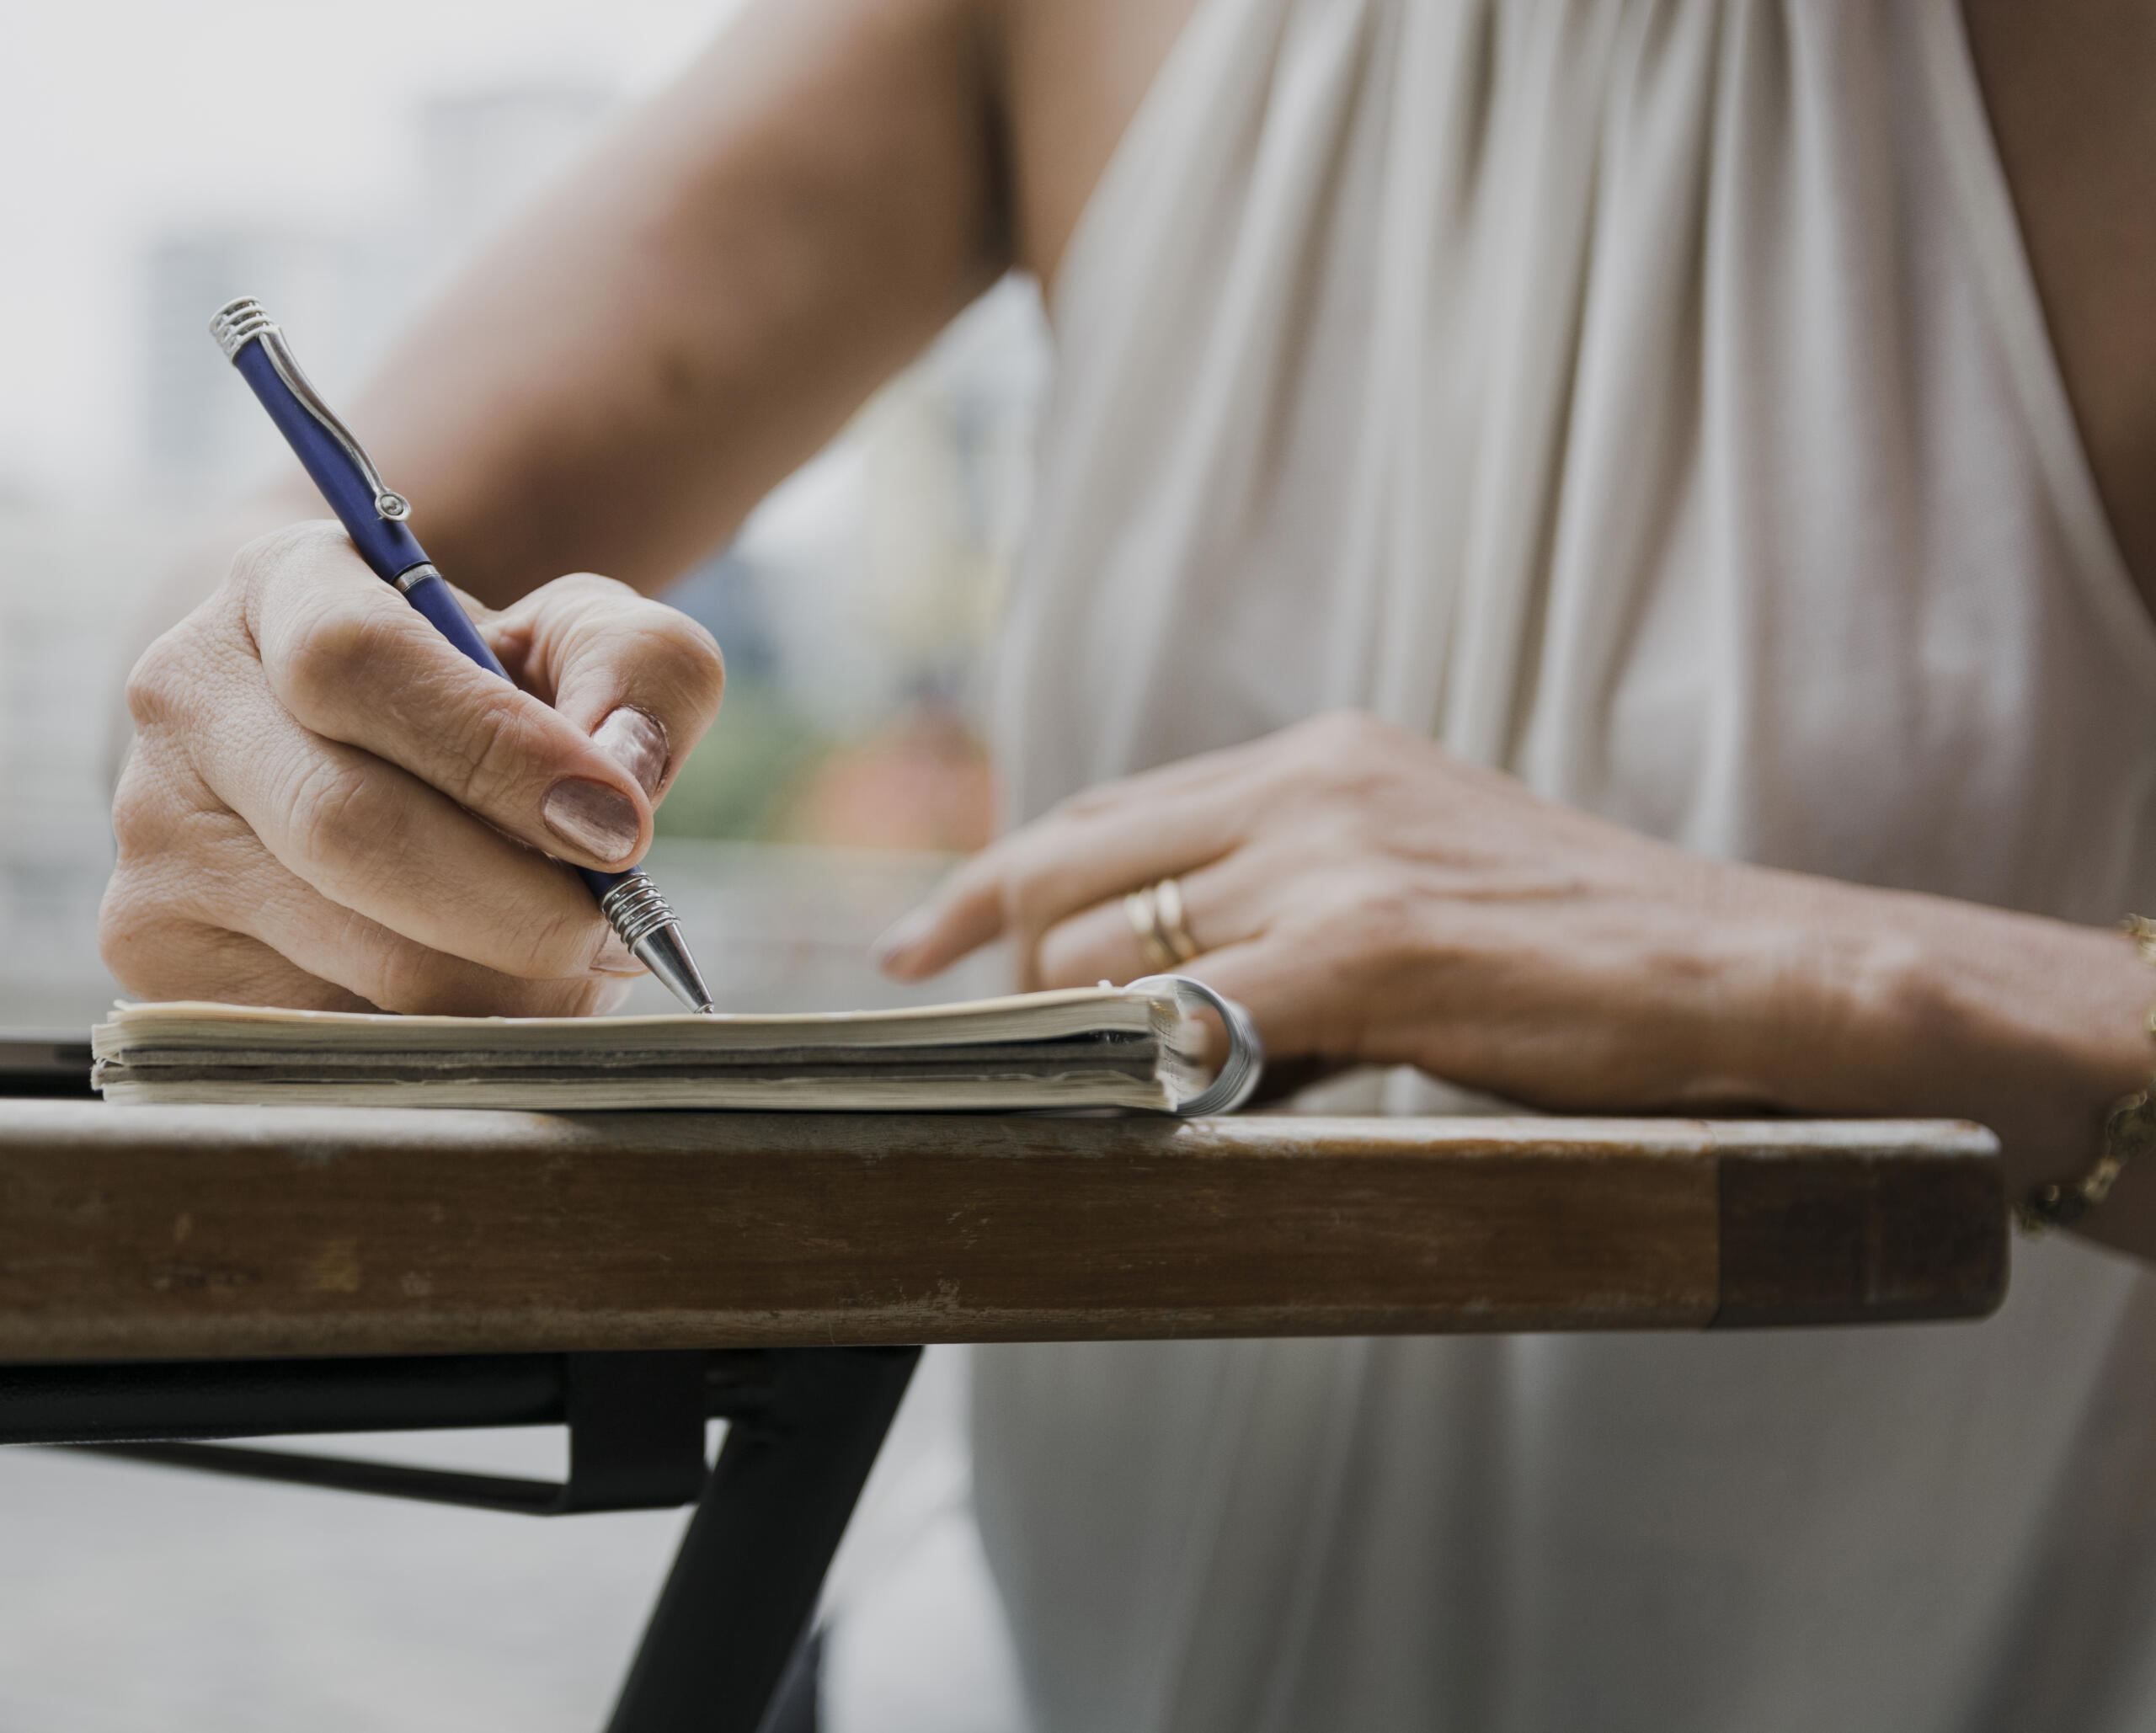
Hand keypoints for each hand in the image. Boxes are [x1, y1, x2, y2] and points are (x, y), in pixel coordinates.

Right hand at [101, 520, 723, 1015]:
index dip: (496, 756)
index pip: (357, 663)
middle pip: (349, 829)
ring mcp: (157, 836)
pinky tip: (496, 994)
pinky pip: (333, 1032)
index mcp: (282, 588)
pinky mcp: (161, 952)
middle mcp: (188, 701)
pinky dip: (450, 1036)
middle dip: (517, 906)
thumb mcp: (582, 638)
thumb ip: (640, 670)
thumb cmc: (490, 688)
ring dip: (505, 986)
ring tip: (575, 963)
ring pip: (355, 955)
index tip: (620, 828)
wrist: (367, 746)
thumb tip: (624, 779)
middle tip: (620, 932)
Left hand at [874, 712, 1863, 1112]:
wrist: (1742, 966)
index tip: (920, 941)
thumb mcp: (1416, 869)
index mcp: (1318, 757)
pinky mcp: (1372, 942)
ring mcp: (1337, 855)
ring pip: (1116, 950)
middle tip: (998, 1041)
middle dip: (1012, 969)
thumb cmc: (1582, 946)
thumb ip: (1293, 883)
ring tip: (1103, 1088)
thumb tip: (1172, 964)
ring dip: (1082, 1033)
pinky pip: (1199, 1011)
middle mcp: (1310, 783)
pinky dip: (1150, 1063)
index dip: (991, 880)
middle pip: (1073, 871)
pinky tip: (1152, 1105)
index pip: (1099, 814)